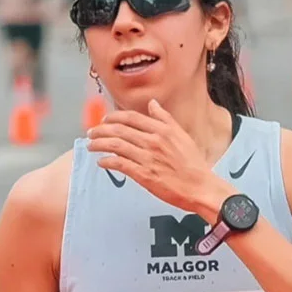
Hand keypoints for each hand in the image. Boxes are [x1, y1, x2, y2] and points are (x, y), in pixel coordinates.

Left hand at [88, 100, 219, 215]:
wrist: (200, 188)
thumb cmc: (194, 165)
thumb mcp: (182, 136)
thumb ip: (166, 119)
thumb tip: (153, 104)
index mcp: (162, 130)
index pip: (131, 117)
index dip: (114, 117)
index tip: (105, 120)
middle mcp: (153, 141)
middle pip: (119, 129)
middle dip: (100, 130)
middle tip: (91, 133)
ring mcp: (147, 158)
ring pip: (115, 145)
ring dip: (99, 144)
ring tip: (91, 145)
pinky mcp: (143, 174)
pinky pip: (119, 164)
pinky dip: (107, 161)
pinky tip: (101, 162)